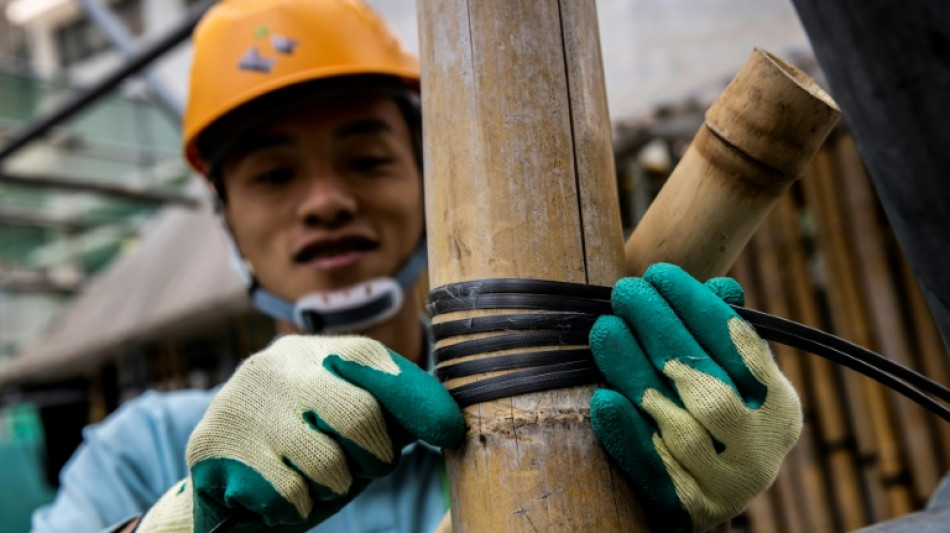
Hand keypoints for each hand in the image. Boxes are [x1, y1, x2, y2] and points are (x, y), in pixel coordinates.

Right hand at [137, 335, 463, 532]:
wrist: (221, 479)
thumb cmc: (301, 450)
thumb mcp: (345, 423)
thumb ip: (390, 414)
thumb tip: (448, 422)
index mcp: (312, 353)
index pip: (371, 360)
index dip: (414, 397)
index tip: (447, 432)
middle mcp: (274, 367)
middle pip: (359, 414)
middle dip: (373, 457)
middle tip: (363, 470)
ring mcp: (242, 403)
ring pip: (326, 463)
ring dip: (332, 488)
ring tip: (312, 482)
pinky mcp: (214, 447)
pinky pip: (288, 493)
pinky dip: (295, 508)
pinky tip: (278, 495)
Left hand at [589, 263, 801, 532]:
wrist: (704, 497)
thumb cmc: (712, 421)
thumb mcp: (731, 381)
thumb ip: (722, 338)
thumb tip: (722, 287)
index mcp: (778, 406)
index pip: (740, 347)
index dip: (697, 307)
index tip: (659, 274)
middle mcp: (760, 448)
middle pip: (708, 384)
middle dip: (662, 331)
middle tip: (626, 293)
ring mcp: (726, 485)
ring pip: (679, 425)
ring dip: (638, 374)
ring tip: (605, 330)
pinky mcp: (689, 512)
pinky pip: (655, 471)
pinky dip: (630, 435)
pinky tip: (604, 399)